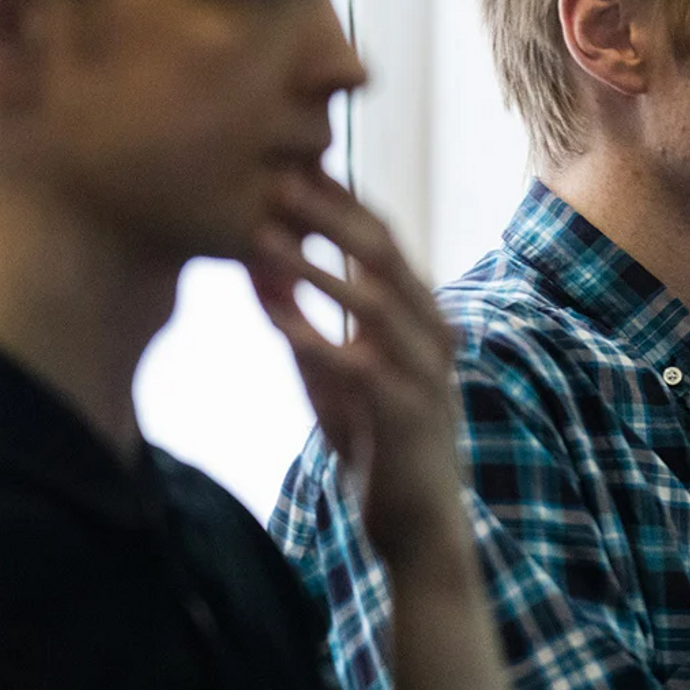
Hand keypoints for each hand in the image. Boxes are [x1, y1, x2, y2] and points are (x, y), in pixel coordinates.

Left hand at [247, 169, 467, 570]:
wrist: (418, 525)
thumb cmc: (376, 444)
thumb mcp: (333, 376)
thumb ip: (305, 327)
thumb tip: (258, 274)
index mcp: (420, 314)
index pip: (381, 238)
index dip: (338, 199)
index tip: (289, 163)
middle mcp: (431, 330)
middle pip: (381, 252)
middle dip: (328, 212)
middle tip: (276, 177)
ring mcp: (425, 369)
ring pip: (370, 298)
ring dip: (313, 265)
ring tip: (262, 236)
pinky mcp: (407, 411)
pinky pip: (357, 363)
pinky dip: (315, 336)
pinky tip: (273, 317)